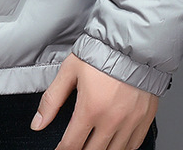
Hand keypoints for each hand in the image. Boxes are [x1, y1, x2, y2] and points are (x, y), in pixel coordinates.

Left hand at [31, 52, 157, 149]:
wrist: (132, 43)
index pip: (72, 145)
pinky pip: (133, 146)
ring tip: (92, 144)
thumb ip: (52, 99)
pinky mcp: (145, 119)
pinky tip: (113, 142)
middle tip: (75, 144)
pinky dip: (121, 148)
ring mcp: (131, 122)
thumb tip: (37, 123)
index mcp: (91, 108)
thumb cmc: (101, 53)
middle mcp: (112, 120)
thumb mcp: (69, 71)